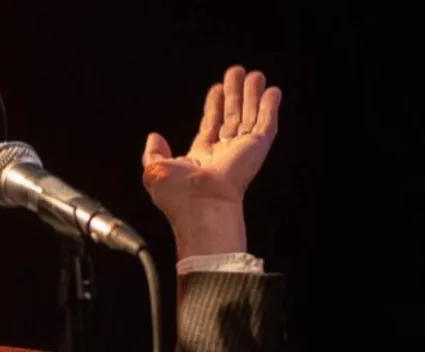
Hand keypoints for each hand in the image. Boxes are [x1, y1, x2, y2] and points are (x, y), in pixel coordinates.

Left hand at [141, 65, 280, 258]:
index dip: (214, 106)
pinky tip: (272, 91)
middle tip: (236, 73)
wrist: (201, 204)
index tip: (217, 89)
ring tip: (253, 75)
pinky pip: (267, 124)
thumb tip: (154, 137)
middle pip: (232, 117)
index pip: (211, 126)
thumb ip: (153, 152)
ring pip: (249, 117)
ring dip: (252, 95)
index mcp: (202, 158)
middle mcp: (224, 154)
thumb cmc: (178, 195)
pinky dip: (270, 107)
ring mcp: (241, 151)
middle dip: (234, 95)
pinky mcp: (256, 149)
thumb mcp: (154, 169)